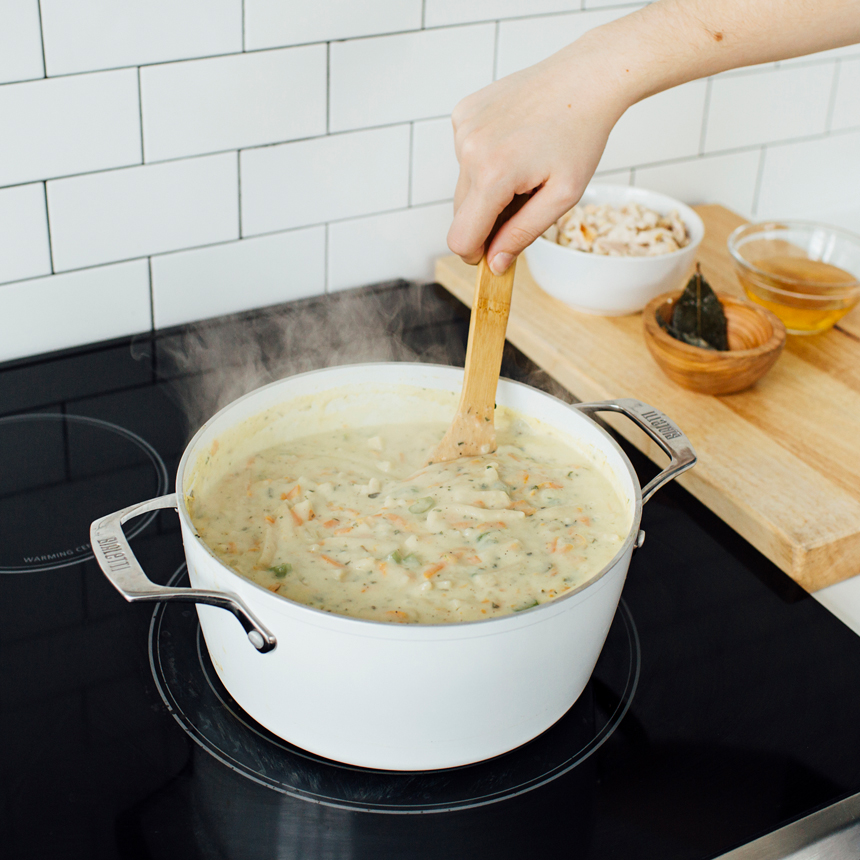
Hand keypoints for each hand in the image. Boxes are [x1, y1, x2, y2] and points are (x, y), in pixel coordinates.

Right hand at [447, 45, 628, 273]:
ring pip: (463, 184)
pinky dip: (484, 158)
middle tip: (524, 202)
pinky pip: (464, 154)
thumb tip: (495, 264)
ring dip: (487, 187)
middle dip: (487, 219)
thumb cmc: (581, 136)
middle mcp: (469, 149)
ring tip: (523, 165)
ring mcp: (463, 127)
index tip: (493, 253)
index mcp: (493, 174)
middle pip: (461, 213)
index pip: (460, 238)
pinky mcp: (463, 112)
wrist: (585, 78)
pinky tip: (513, 142)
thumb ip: (523, 234)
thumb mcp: (562, 197)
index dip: (475, 253)